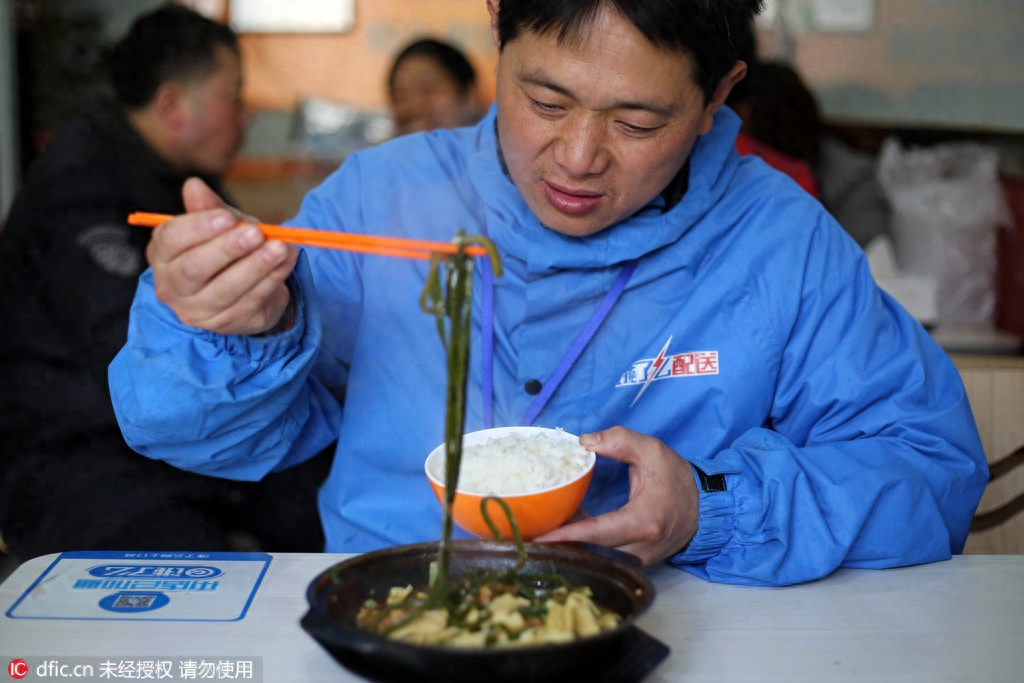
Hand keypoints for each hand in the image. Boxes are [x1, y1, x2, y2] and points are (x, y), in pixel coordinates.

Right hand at [147, 177, 298, 334]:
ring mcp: (199, 311)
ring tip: (279, 248)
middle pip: (194, 269)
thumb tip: (194, 185)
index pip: (170, 240)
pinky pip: (251, 302)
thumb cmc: (223, 249)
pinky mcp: (227, 324)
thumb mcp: (217, 224)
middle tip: (256, 233)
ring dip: (256, 267)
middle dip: (228, 249)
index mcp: (163, 255)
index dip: (198, 228)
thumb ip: (208, 207)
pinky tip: (286, 262)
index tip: (226, 217)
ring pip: (226, 290)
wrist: (243, 288)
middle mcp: (173, 287)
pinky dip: (271, 280)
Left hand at [534, 426, 698, 566]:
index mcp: (642, 522)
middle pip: (589, 552)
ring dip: (568, 546)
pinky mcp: (633, 561)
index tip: (539, 536)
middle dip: (558, 545)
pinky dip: (581, 545)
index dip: (566, 535)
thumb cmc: (678, 479)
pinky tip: (563, 528)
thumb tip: (585, 441)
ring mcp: (637, 559)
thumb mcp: (653, 451)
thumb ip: (620, 440)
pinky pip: (602, 555)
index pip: (596, 533)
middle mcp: (638, 548)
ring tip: (539, 531)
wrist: (705, 509)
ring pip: (594, 557)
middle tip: (528, 534)